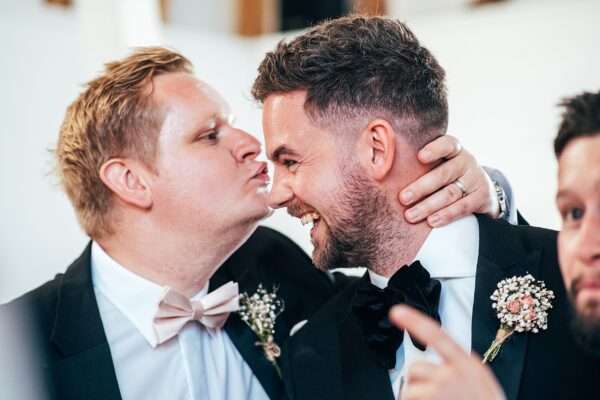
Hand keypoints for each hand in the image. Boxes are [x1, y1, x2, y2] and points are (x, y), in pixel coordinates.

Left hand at [389, 305, 504, 399]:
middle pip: (415, 369)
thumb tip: (430, 366)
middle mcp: (452, 376)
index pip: (438, 336)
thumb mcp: (481, 383)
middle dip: (420, 383)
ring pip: (409, 391)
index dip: (415, 321)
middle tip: (439, 398)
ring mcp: (438, 394)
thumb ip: (458, 369)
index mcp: (468, 365)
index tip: (396, 311)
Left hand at [399, 135, 499, 226]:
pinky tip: (431, 221)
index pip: (447, 144)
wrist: (482, 189)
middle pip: (443, 174)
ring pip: (450, 193)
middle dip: (421, 187)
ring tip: (410, 215)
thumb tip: (382, 167)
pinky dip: (446, 215)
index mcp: (454, 150)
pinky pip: (462, 208)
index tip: (419, 157)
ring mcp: (475, 179)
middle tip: (403, 198)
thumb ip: (420, 163)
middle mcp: (466, 162)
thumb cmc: (448, 173)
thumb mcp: (441, 163)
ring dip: (428, 206)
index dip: (435, 149)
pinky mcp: (481, 197)